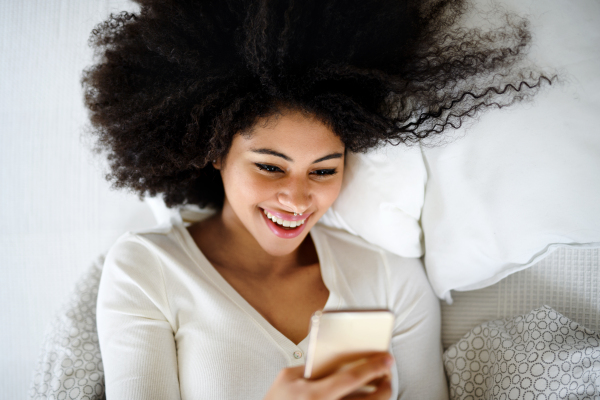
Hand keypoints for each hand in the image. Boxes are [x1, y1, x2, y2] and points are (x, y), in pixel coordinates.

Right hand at [263, 352, 392, 399]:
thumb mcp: (288, 378)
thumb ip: (311, 366)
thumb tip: (336, 359)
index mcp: (315, 395)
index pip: (352, 379)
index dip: (373, 367)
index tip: (387, 358)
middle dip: (386, 386)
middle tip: (387, 374)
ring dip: (380, 398)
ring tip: (381, 387)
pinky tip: (367, 397)